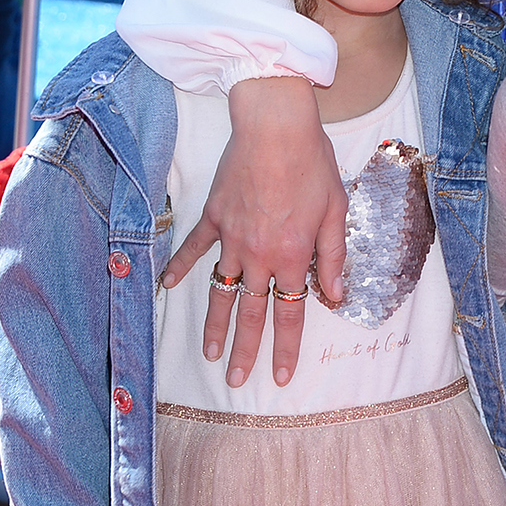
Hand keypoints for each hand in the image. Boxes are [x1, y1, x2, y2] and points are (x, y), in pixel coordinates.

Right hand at [160, 76, 347, 386]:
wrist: (275, 126)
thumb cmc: (312, 164)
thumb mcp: (336, 211)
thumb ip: (334, 257)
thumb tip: (335, 296)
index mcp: (292, 256)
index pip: (291, 313)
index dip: (286, 348)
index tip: (280, 376)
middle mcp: (258, 254)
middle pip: (250, 312)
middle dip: (245, 350)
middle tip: (236, 380)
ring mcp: (231, 237)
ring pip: (221, 290)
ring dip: (214, 324)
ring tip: (209, 353)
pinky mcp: (213, 216)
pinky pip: (194, 248)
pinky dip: (180, 266)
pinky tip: (168, 286)